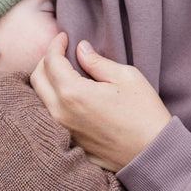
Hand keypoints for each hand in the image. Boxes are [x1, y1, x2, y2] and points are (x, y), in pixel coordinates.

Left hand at [30, 33, 171, 171]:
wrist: (153, 154)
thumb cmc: (144, 113)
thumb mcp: (126, 77)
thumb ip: (97, 61)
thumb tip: (81, 49)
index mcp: (73, 93)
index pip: (51, 61)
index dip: (55, 44)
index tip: (64, 37)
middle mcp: (61, 113)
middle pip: (37, 79)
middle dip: (46, 60)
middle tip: (62, 53)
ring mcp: (63, 130)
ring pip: (40, 99)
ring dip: (47, 81)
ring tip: (64, 71)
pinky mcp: (70, 142)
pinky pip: (51, 116)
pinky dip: (54, 100)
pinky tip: (70, 95)